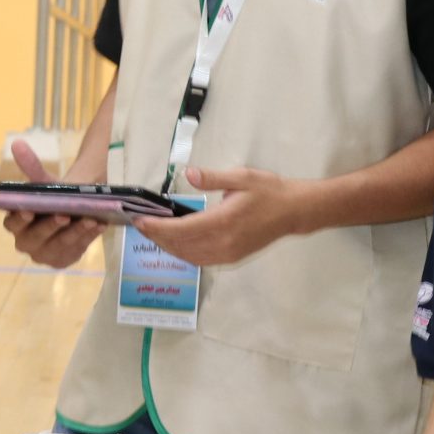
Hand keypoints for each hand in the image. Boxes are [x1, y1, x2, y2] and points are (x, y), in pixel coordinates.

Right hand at [1, 139, 101, 269]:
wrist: (75, 209)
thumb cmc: (54, 196)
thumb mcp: (45, 182)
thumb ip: (32, 167)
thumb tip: (16, 143)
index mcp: (15, 223)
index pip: (12, 224)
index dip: (20, 219)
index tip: (31, 211)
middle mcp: (25, 243)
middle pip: (34, 239)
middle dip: (50, 227)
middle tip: (65, 215)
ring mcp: (43, 255)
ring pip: (58, 246)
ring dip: (74, 232)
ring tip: (91, 219)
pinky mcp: (62, 260)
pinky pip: (75, 251)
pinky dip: (87, 238)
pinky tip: (98, 226)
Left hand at [130, 164, 308, 268]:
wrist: (294, 212)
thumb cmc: (268, 191)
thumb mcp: (241, 177)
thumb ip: (212, 178)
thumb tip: (188, 173)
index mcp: (224, 221)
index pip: (182, 229)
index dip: (157, 227)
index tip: (139, 221)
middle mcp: (223, 242)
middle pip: (181, 245)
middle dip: (156, 237)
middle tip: (139, 225)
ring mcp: (228, 253)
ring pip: (188, 256)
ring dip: (168, 247)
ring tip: (152, 233)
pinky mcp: (231, 257)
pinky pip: (200, 259)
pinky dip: (183, 253)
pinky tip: (174, 242)